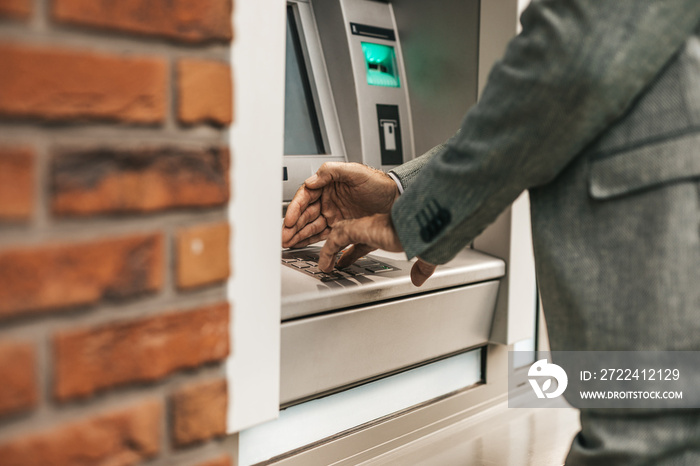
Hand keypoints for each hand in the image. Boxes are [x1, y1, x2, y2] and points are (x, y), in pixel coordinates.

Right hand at [282, 162, 398, 248]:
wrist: (399, 197)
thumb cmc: (379, 183)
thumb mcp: (355, 171)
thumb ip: (332, 171)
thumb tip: (312, 180)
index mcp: (328, 189)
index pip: (305, 199)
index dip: (295, 210)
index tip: (289, 221)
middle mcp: (330, 205)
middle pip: (306, 217)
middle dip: (293, 228)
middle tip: (284, 239)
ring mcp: (338, 219)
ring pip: (315, 231)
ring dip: (302, 238)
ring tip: (291, 246)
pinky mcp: (348, 231)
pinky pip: (333, 242)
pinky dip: (325, 249)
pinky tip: (318, 255)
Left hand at [319, 213, 436, 286]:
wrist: (425, 225)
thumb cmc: (427, 234)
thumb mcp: (423, 255)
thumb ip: (421, 268)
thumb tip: (419, 280)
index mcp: (386, 230)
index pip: (364, 241)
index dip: (353, 252)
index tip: (346, 261)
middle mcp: (373, 226)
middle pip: (348, 235)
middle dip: (337, 248)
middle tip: (331, 261)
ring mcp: (364, 226)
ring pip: (338, 235)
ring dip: (328, 250)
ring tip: (324, 265)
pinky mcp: (358, 228)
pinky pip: (335, 241)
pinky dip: (327, 253)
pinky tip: (325, 265)